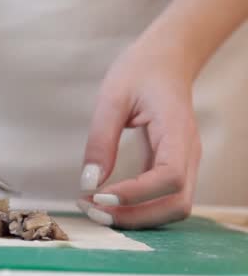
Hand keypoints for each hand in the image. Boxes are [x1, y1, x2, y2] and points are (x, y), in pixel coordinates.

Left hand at [78, 42, 201, 228]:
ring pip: (173, 208)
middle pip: (176, 204)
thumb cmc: (141, 71)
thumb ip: (101, 141)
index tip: (99, 196)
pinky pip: (163, 199)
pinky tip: (108, 203)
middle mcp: (188, 153)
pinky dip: (138, 209)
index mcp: (177, 131)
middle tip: (92, 211)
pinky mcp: (173, 167)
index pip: (169, 177)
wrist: (167, 58)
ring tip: (96, 209)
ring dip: (137, 218)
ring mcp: (184, 162)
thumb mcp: (112, 98)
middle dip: (135, 216)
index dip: (136, 195)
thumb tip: (88, 183)